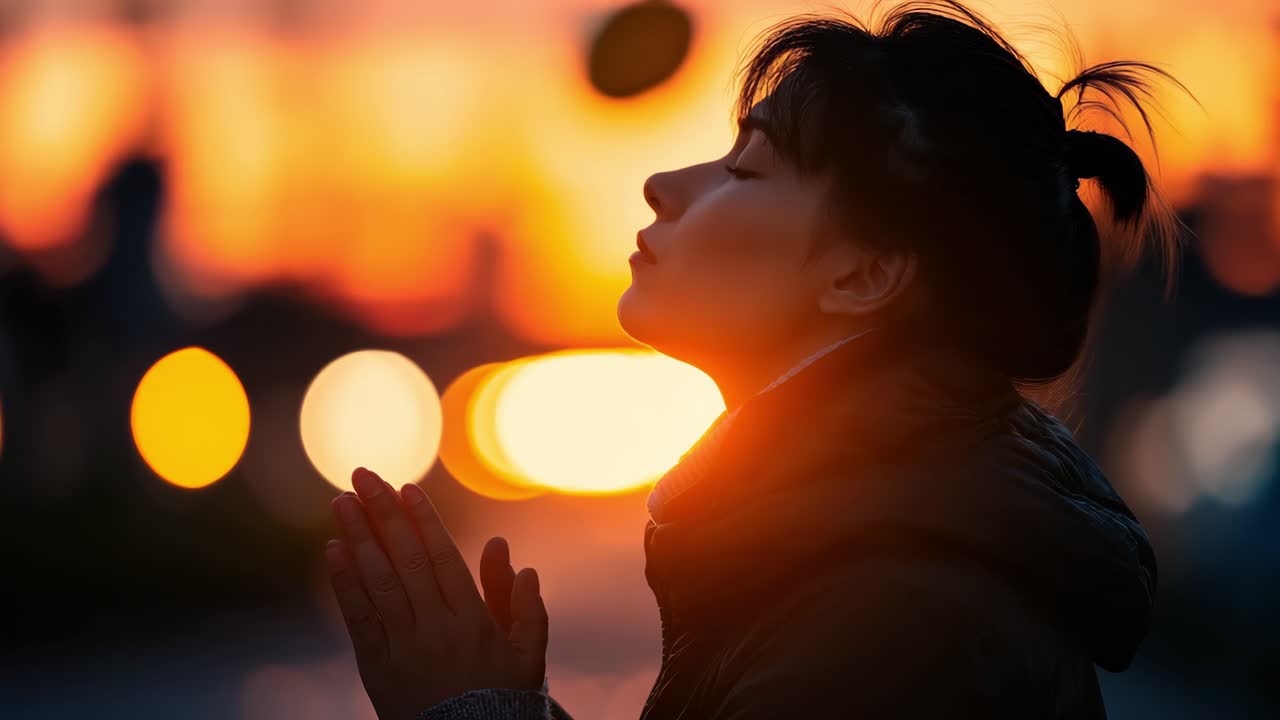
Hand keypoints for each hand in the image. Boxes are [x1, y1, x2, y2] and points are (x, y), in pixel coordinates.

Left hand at [325, 467, 547, 718]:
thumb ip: (524, 605)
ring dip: (358, 537)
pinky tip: (333, 550)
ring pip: (378, 583)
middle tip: (363, 475)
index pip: (442, 558)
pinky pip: (358, 618)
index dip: (423, 520)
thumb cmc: (501, 698)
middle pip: (405, 560)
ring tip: (341, 502)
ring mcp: (403, 647)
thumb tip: (513, 555)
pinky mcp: (376, 667)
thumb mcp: (526, 654)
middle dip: (383, 514)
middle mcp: (435, 627)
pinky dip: (344, 583)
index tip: (406, 487)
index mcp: (472, 620)